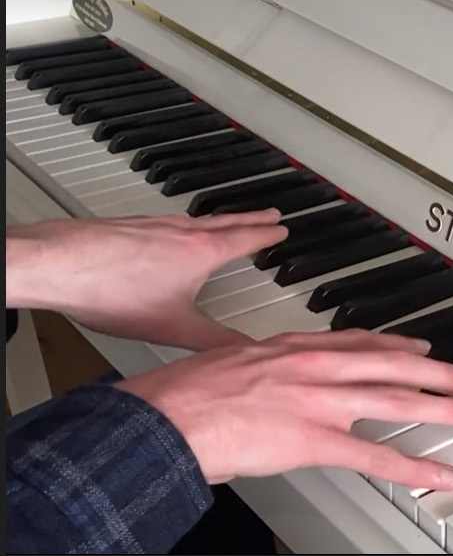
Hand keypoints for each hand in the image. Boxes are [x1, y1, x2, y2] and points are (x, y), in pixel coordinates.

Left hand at [6, 211, 287, 350]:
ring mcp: (153, 225)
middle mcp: (181, 232)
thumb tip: (245, 353)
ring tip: (226, 223)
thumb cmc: (110, 289)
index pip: (246, 238)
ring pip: (197, 220)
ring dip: (219, 220)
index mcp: (201, 252)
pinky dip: (184, 225)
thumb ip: (213, 341)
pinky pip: (169, 221)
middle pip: (225, 222)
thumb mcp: (172, 326)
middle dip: (250, 218)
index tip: (281, 228)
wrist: (58, 265)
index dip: (267, 234)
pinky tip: (172, 235)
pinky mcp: (129, 227)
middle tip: (268, 214)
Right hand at [115, 329, 452, 489]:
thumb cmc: (184, 394)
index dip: (400, 344)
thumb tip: (268, 376)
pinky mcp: (315, 440)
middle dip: (441, 373)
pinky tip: (441, 475)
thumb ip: (263, 365)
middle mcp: (317, 366)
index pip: (362, 340)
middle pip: (395, 364)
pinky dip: (415, 466)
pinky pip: (376, 456)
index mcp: (295, 347)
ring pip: (399, 400)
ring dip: (445, 408)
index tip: (423, 345)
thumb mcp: (230, 361)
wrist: (165, 416)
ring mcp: (320, 402)